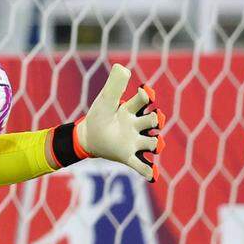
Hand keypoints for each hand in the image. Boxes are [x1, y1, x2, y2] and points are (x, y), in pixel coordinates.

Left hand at [74, 64, 165, 181]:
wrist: (86, 136)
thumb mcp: (105, 101)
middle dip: (156, 120)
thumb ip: (113, 85)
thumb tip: (122, 67)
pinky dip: (147, 171)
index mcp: (131, 110)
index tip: (145, 93)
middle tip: (154, 119)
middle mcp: (136, 125)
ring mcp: (133, 141)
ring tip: (156, 145)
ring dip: (156, 144)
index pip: (143, 101)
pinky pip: (140, 165)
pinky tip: (152, 175)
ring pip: (152, 143)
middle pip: (153, 121)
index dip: (146, 96)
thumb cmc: (98, 116)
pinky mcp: (127, 156)